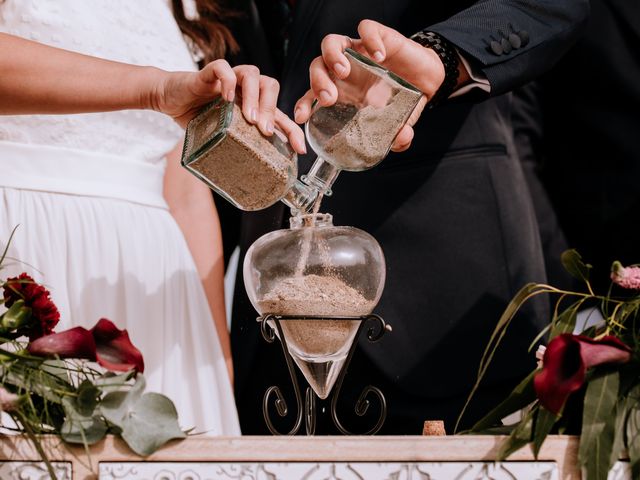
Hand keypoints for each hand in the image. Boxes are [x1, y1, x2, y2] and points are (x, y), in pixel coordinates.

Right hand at [152, 60, 305, 153]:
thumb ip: (233, 149)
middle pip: (271, 87)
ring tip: (250, 117)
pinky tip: (226, 97)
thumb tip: (240, 185)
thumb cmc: (198, 117)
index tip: (299, 150)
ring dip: (254, 97)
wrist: (171, 99)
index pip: (280, 115)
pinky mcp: (210, 72)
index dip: (292, 131)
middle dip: (272, 110)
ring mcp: (230, 78)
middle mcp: (245, 89)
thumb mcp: (221, 136)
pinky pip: (223, 68)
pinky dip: (228, 80)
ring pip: (252, 74)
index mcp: (253, 105)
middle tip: (265, 131)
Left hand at [295, 20, 448, 151]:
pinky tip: (379, 56)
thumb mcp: (397, 124)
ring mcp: (359, 51)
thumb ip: (397, 137)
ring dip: (332, 56)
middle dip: (317, 82)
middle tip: (329, 98)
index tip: (302, 118)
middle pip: (317, 68)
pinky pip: (366, 29)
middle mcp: (345, 70)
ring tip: (344, 71)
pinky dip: (369, 39)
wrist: (426, 79)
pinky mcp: (378, 37)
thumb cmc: (401, 101)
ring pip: (331, 43)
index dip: (304, 105)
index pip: (313, 95)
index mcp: (342, 92)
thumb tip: (402, 140)